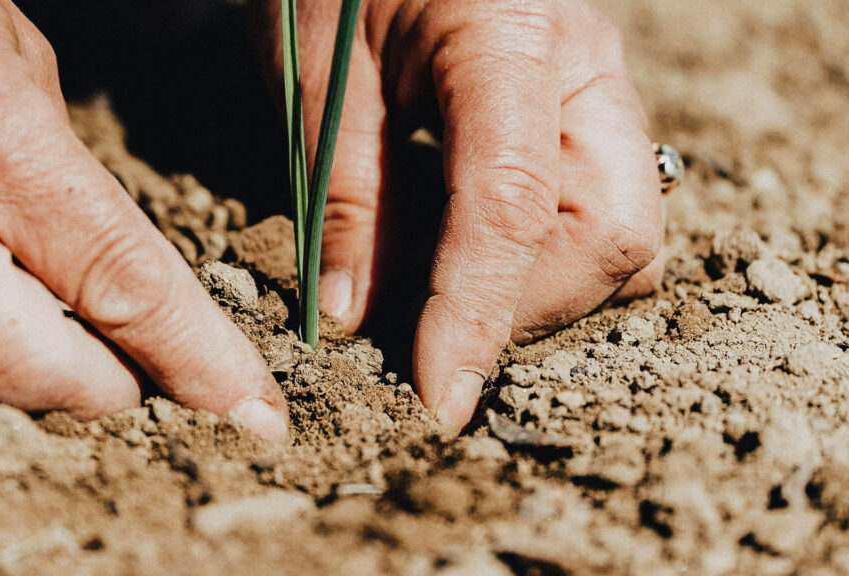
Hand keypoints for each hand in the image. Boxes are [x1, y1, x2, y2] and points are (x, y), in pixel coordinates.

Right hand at [0, 0, 287, 440]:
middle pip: (37, 374)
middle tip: (150, 376)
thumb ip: (68, 169)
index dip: (199, 360)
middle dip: (112, 393)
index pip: (124, 286)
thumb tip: (108, 257)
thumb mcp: (17, 58)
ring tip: (78, 347)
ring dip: (38, 381)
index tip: (253, 408)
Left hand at [255, 0, 663, 431]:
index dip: (478, 315)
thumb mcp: (317, 78)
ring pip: (622, 237)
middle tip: (430, 330)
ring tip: (445, 291)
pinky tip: (473, 255)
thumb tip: (359, 320)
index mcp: (508, 40)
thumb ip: (348, 199)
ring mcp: (600, 92)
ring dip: (539, 294)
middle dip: (525, 309)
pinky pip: (605, 217)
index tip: (439, 398)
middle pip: (609, 235)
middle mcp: (584, 70)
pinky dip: (545, 263)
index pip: (513, 206)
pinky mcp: (590, 118)